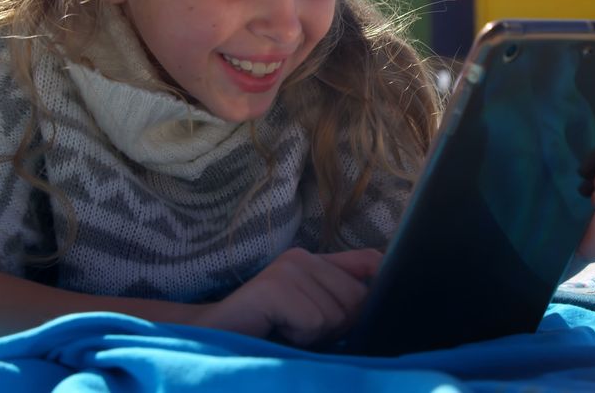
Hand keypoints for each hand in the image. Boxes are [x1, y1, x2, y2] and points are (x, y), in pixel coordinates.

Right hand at [194, 247, 381, 345]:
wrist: (210, 338)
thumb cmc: (266, 334)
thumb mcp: (311, 319)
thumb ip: (342, 304)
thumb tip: (384, 302)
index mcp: (316, 261)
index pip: (370, 262)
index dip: (382, 284)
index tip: (375, 309)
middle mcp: (303, 257)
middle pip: (359, 299)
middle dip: (337, 328)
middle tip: (301, 332)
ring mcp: (289, 268)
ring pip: (337, 315)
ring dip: (315, 337)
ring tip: (285, 331)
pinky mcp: (275, 287)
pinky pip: (315, 322)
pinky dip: (299, 338)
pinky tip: (276, 332)